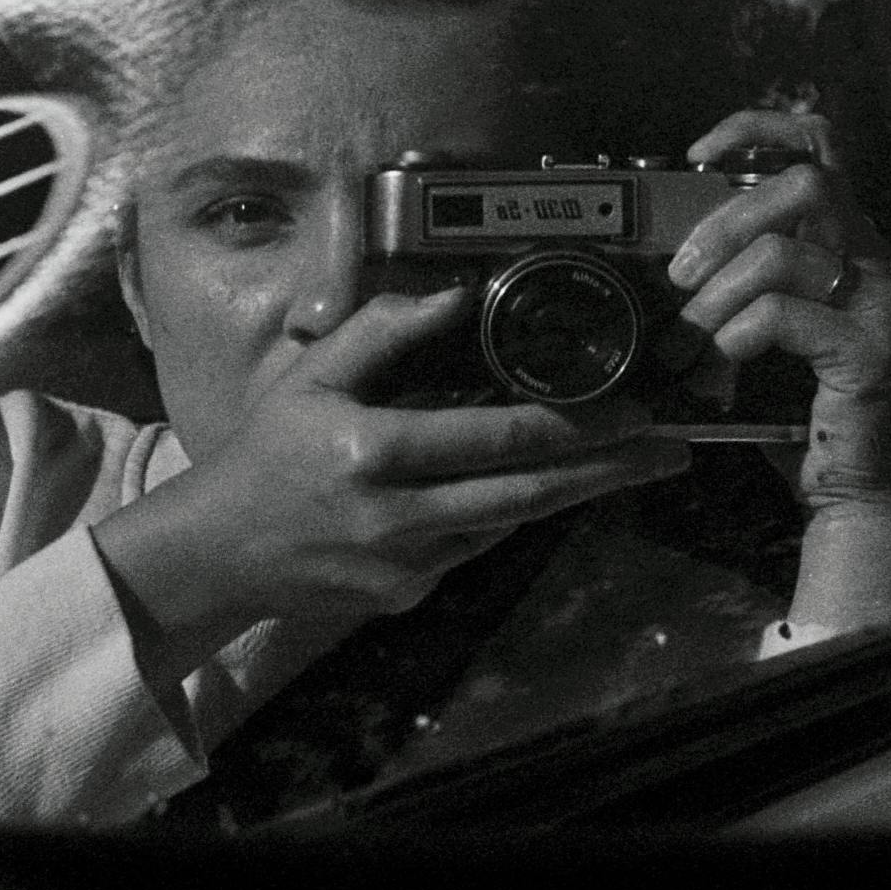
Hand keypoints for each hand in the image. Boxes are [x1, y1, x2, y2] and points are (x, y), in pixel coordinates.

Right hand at [91, 287, 690, 674]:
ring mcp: (408, 564)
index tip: (632, 410)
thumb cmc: (266, 451)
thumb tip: (456, 295)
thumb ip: (385, 330)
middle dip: (607, 470)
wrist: (219, 552)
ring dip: (574, 493)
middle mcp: (399, 515)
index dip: (575, 425)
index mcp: (375, 452)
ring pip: (510, 524)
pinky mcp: (409, 594)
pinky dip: (512, 515)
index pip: (497, 438)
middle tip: (671, 449)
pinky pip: (476, 546)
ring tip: (633, 465)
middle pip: (528, 494)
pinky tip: (549, 486)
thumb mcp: (312, 373)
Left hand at [664, 110, 890, 514]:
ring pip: (781, 254)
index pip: (823, 150)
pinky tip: (716, 372)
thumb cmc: (809, 422)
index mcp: (859, 250)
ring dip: (713, 298)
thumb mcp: (775, 337)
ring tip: (683, 345)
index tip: (697, 154)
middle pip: (807, 183)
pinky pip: (782, 314)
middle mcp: (882, 264)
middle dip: (726, 220)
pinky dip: (733, 337)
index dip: (758, 131)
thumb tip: (671, 262)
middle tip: (681, 274)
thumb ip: (748, 288)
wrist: (860, 499)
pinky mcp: (872, 349)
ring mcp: (885, 303)